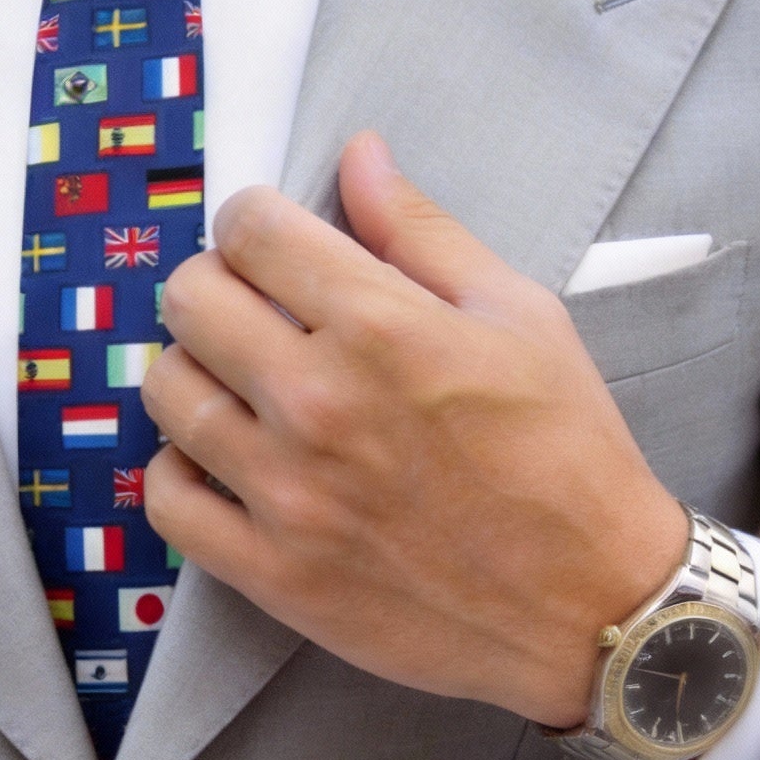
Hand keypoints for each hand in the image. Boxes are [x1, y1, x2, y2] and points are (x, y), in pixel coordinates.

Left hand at [141, 132, 686, 728]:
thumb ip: (423, 231)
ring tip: (239, 385)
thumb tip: (358, 154)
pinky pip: (166, 500)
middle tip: (252, 309)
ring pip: (167, 392)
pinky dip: (179, 471)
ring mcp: (287, 493)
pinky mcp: (271, 572)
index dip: (252, 221)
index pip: (249, 230)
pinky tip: (222, 461)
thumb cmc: (567, 453)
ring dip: (193, 372)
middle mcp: (319, 403)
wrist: (592, 605)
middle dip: (214, 286)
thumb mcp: (520, 316)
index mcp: (382, 326)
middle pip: (191, 300)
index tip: (269, 242)